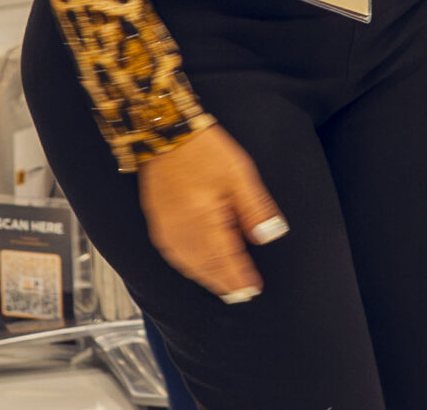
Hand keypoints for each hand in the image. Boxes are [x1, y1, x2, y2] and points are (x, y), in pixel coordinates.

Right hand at [136, 124, 285, 301]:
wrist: (164, 131)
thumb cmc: (204, 149)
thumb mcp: (239, 174)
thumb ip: (254, 209)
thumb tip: (269, 237)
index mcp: (204, 220)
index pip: (226, 260)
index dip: (240, 277)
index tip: (253, 289)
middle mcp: (182, 230)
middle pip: (206, 267)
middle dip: (224, 282)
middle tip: (241, 295)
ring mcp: (166, 228)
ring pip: (189, 264)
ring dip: (206, 278)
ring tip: (223, 287)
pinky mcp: (157, 222)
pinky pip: (174, 255)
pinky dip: (189, 266)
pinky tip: (197, 267)